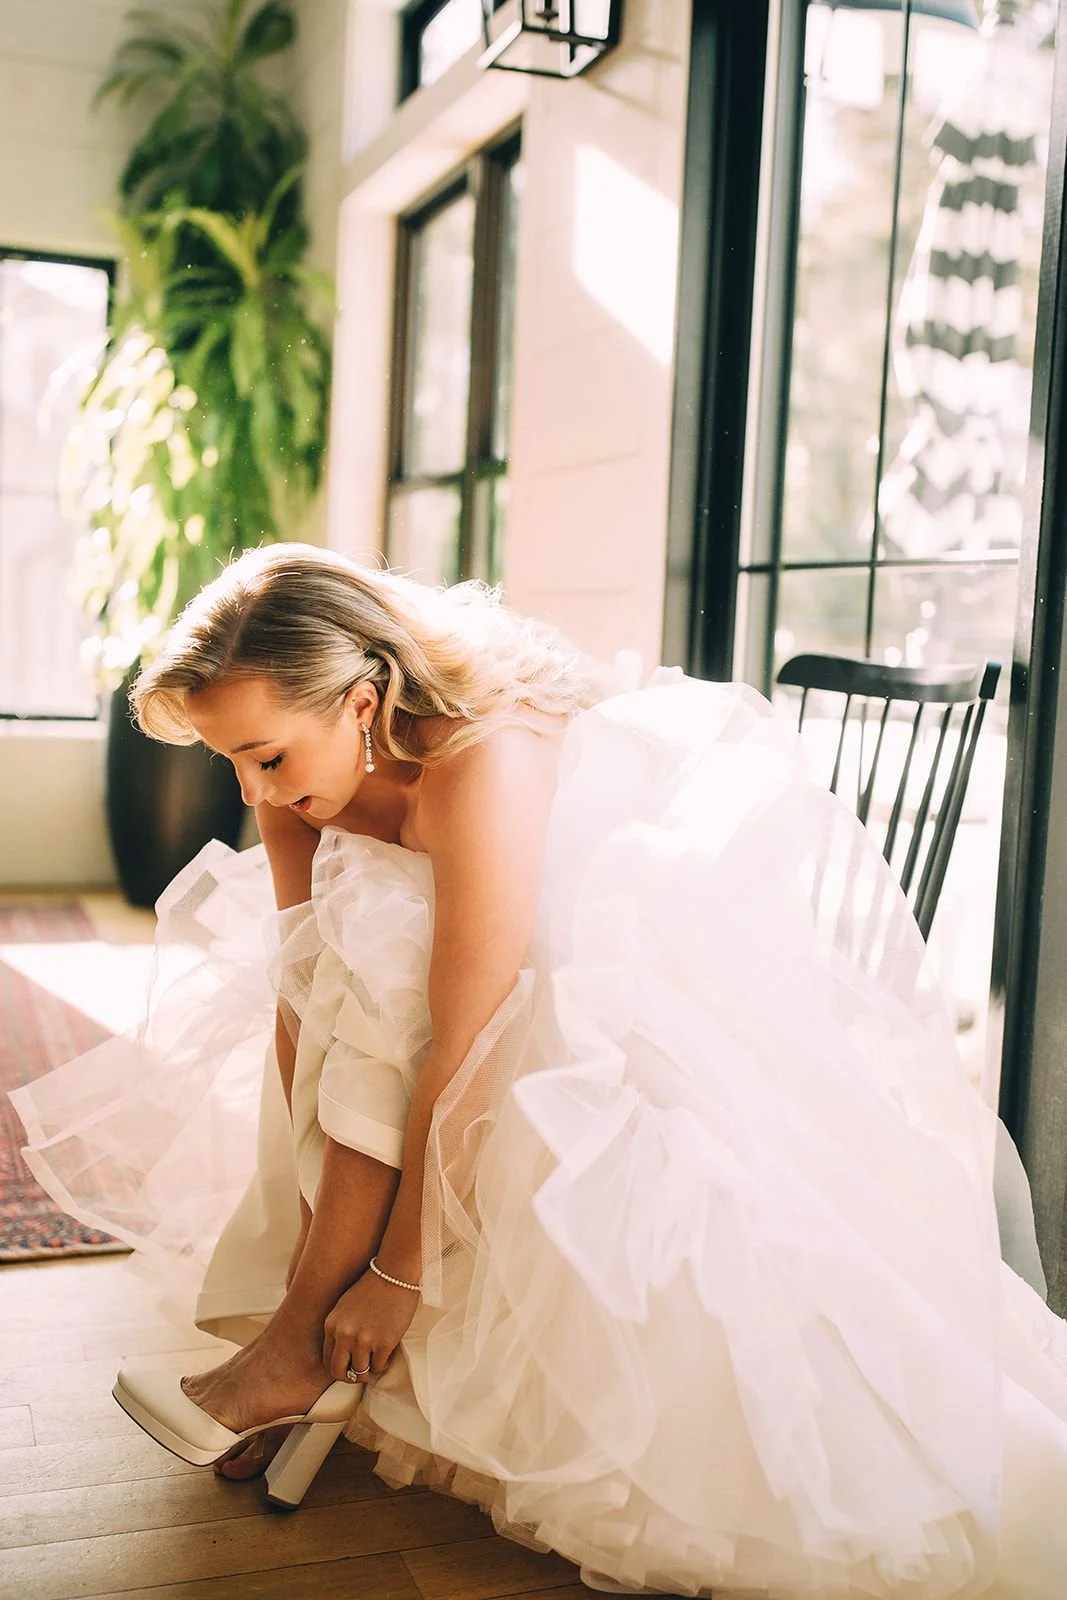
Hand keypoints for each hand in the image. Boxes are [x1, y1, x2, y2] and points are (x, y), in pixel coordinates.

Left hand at [322, 1267, 418, 1382]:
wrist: (394, 1272)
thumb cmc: (372, 1288)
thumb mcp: (344, 1307)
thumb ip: (339, 1329)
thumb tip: (342, 1357)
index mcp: (331, 1325)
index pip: (327, 1361)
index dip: (340, 1367)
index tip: (351, 1365)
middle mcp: (344, 1335)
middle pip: (339, 1373)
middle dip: (351, 1377)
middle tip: (363, 1371)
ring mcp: (363, 1340)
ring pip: (361, 1373)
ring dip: (370, 1369)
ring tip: (378, 1357)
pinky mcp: (383, 1343)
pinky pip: (379, 1367)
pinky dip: (384, 1363)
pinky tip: (388, 1349)